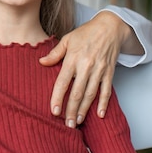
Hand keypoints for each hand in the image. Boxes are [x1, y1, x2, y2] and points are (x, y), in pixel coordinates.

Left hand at [39, 11, 131, 127]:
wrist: (110, 27)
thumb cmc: (86, 33)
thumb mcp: (67, 39)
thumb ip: (55, 53)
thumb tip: (41, 62)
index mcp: (73, 58)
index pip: (63, 82)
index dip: (58, 97)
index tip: (54, 111)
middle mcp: (86, 66)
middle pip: (77, 92)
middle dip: (71, 110)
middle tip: (66, 125)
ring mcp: (99, 70)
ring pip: (90, 94)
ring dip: (84, 110)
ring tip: (77, 122)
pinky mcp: (109, 72)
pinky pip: (106, 90)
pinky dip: (104, 103)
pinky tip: (99, 114)